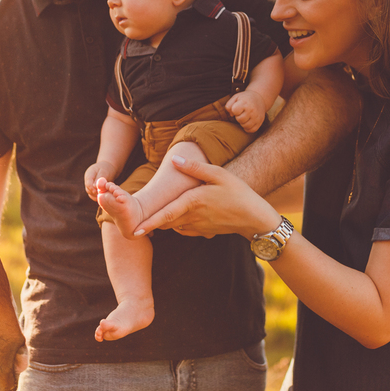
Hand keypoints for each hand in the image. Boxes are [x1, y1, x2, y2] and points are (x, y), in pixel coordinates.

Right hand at [85, 160, 115, 200]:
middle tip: (103, 194)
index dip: (91, 188)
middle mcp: (88, 180)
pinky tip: (104, 197)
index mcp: (89, 174)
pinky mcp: (93, 189)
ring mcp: (90, 185)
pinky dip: (98, 196)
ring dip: (97, 195)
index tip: (97, 192)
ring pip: (90, 193)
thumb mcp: (104, 172)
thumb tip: (94, 187)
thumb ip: (99, 179)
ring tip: (104, 195)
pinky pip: (94, 195)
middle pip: (88, 189)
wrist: (108, 167)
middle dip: (95, 193)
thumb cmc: (107, 168)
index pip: (88, 183)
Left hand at [135, 155, 279, 238]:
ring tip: (149, 219)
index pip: (166, 214)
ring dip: (161, 223)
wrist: (254, 218)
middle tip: (134, 222)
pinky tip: (175, 216)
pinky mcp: (203, 232)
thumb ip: (195, 168)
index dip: (149, 222)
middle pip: (165, 222)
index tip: (134, 230)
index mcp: (194, 201)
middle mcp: (193, 217)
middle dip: (150, 222)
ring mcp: (198, 227)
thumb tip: (174, 158)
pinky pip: (183, 229)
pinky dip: (175, 224)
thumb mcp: (219, 174)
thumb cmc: (238, 192)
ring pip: (173, 226)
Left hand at [226, 90, 267, 132]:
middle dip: (238, 117)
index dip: (234, 110)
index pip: (235, 110)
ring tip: (245, 117)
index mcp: (245, 102)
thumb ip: (229, 105)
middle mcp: (252, 110)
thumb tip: (231, 115)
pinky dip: (248, 128)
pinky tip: (248, 122)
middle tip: (242, 112)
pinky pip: (251, 130)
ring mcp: (257, 117)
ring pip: (245, 126)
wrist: (260, 98)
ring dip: (243, 123)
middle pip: (240, 119)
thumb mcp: (236, 97)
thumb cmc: (245, 99)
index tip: (238, 107)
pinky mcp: (260, 122)